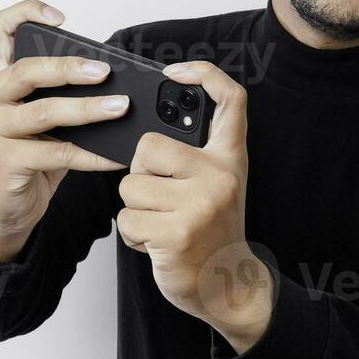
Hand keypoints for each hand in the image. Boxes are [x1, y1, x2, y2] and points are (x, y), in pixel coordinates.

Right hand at [0, 0, 130, 262]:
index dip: (26, 13)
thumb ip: (59, 97)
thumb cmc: (26, 158)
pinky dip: (92, 155)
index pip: (0, 30)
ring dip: (87, 109)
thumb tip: (112, 84)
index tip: (60, 18)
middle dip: (69, 68)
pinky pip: (58, 153)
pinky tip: (115, 156)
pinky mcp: (3, 162)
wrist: (5, 209)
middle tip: (105, 71)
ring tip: (120, 107)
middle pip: (26, 70)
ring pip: (44, 112)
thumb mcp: (40, 121)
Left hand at [115, 61, 272, 352]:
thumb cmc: (214, 233)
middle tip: (163, 199)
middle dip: (140, 175)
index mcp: (229, 158)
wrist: (230, 286)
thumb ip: (195, 156)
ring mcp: (200, 204)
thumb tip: (148, 134)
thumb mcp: (219, 185)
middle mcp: (219, 176)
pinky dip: (133, 235)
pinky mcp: (176, 233)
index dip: (202, 73)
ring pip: (130, 186)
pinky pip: (128, 219)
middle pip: (148, 147)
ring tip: (162, 225)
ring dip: (136, 210)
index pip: (230, 99)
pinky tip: (158, 244)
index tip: (173, 72)